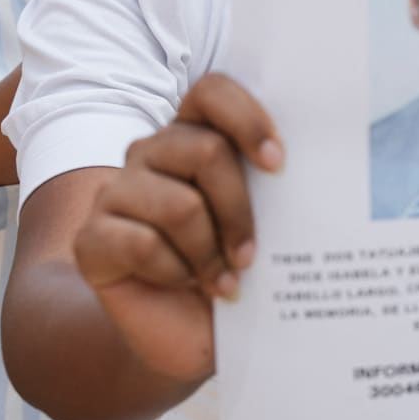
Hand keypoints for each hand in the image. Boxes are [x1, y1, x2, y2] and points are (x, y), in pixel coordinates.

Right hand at [73, 74, 283, 381]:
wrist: (185, 329)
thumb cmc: (233, 261)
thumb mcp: (263, 216)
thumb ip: (274, 178)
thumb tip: (327, 157)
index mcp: (195, 129)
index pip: (212, 90)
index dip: (247, 118)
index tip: (278, 164)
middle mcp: (153, 150)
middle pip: (206, 150)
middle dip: (239, 208)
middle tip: (252, 252)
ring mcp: (117, 190)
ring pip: (180, 204)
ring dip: (211, 251)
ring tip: (226, 279)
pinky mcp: (91, 237)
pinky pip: (141, 244)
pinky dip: (175, 272)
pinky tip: (186, 284)